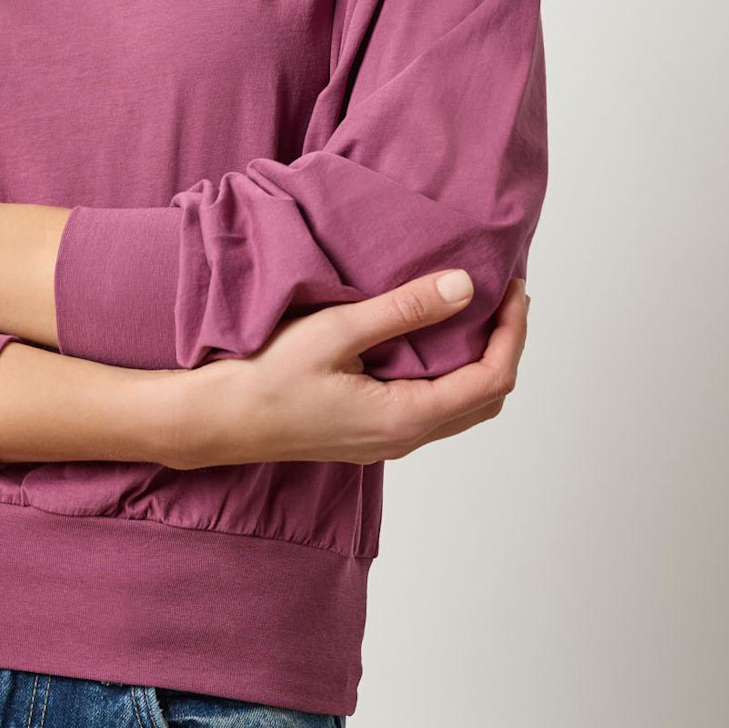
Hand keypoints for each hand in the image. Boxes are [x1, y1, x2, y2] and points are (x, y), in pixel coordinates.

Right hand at [170, 272, 529, 468]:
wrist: (216, 421)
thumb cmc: (265, 377)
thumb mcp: (336, 332)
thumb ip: (403, 310)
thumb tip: (464, 287)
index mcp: (405, 419)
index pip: (491, 378)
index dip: (513, 332)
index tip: (513, 287)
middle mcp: (404, 438)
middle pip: (486, 398)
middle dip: (506, 345)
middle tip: (505, 296)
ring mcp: (387, 440)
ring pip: (461, 406)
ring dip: (480, 360)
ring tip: (475, 310)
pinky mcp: (370, 433)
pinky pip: (432, 407)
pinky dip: (450, 372)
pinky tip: (431, 337)